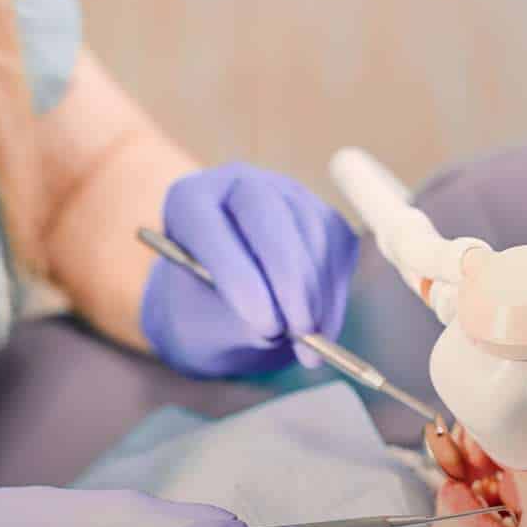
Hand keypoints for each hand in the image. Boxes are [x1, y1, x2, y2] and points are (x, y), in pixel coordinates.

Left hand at [142, 163, 358, 376]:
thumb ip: (233, 323)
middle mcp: (236, 184)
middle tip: (300, 332)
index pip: (209, 225)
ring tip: (306, 342)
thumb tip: (281, 327)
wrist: (228, 308)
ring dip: (316, 294)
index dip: (238, 275)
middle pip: (268, 213)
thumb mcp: (202, 326)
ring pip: (312, 232)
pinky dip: (333, 293)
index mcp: (188, 202)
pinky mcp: (321, 214)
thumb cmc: (203, 315)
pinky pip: (338, 247)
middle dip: (289, 278)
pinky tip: (319, 326)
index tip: (263, 325)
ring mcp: (285, 192)